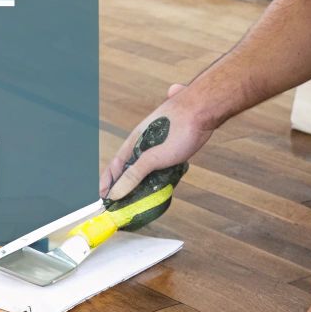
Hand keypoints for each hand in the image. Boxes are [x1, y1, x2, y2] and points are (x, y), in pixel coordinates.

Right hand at [102, 83, 212, 200]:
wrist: (205, 108)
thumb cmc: (180, 128)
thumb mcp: (154, 157)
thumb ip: (135, 174)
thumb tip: (115, 192)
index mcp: (135, 141)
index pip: (115, 165)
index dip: (108, 181)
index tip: (105, 198)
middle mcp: (145, 141)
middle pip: (130, 165)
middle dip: (124, 184)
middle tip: (123, 203)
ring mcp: (160, 142)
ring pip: (147, 165)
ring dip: (143, 181)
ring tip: (142, 198)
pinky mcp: (174, 144)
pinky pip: (162, 164)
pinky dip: (159, 175)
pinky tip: (164, 183)